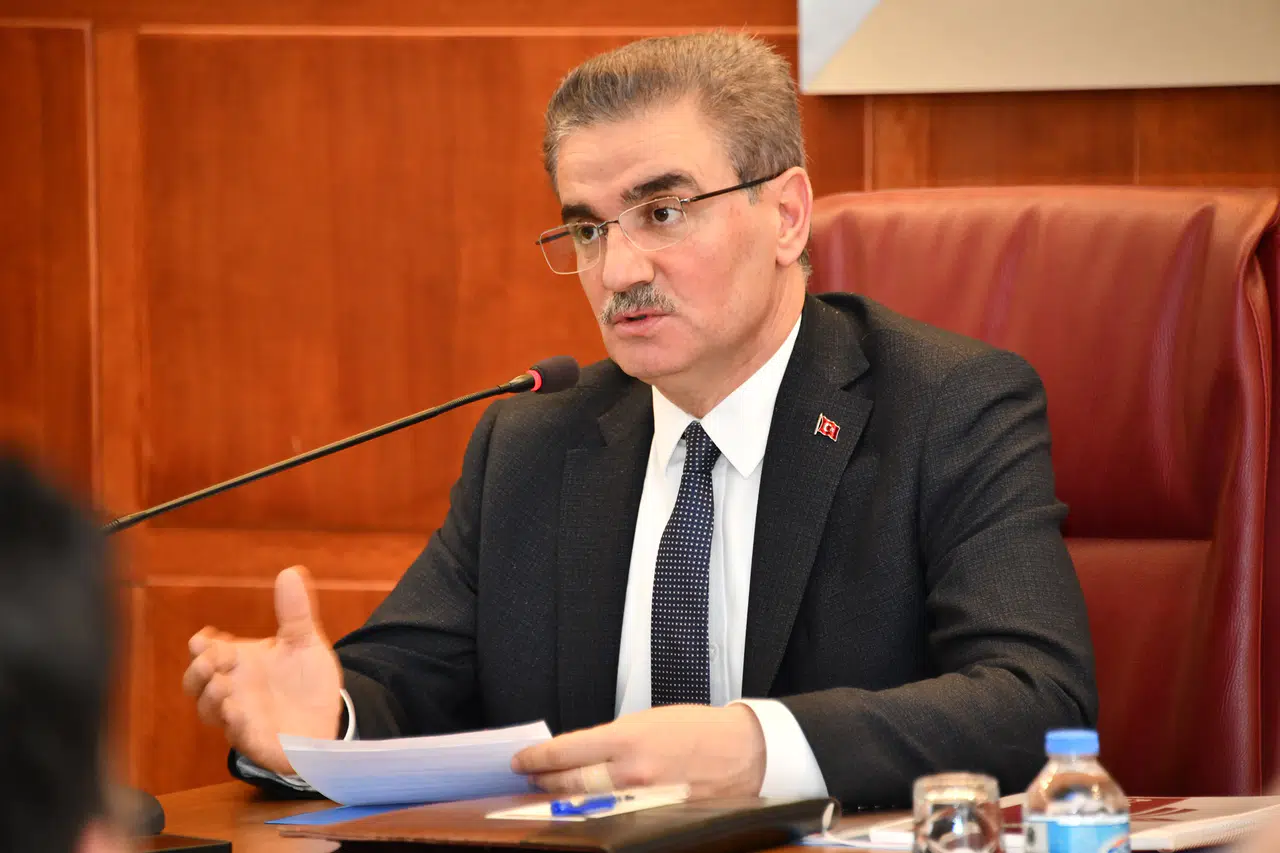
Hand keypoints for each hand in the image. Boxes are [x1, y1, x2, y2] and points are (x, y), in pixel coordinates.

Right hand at [182, 566, 342, 774]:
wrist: (328, 719)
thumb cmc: (306, 682)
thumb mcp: (304, 642)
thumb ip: (296, 612)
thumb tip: (292, 571)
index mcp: (239, 663)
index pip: (206, 652)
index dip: (202, 645)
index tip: (210, 637)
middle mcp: (233, 690)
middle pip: (195, 682)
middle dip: (197, 670)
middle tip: (213, 658)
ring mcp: (240, 717)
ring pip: (209, 711)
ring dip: (210, 698)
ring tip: (224, 684)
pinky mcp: (256, 742)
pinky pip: (238, 737)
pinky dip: (235, 724)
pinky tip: (239, 711)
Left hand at [511, 704, 765, 798]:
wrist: (743, 751)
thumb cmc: (698, 729)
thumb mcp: (648, 720)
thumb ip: (612, 738)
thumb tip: (580, 751)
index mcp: (627, 739)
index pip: (565, 752)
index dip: (537, 758)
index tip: (522, 759)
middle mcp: (631, 773)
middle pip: (569, 783)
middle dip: (544, 779)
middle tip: (530, 775)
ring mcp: (642, 800)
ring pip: (587, 804)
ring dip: (562, 797)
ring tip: (548, 790)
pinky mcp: (655, 817)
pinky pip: (614, 815)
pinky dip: (595, 810)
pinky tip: (584, 807)